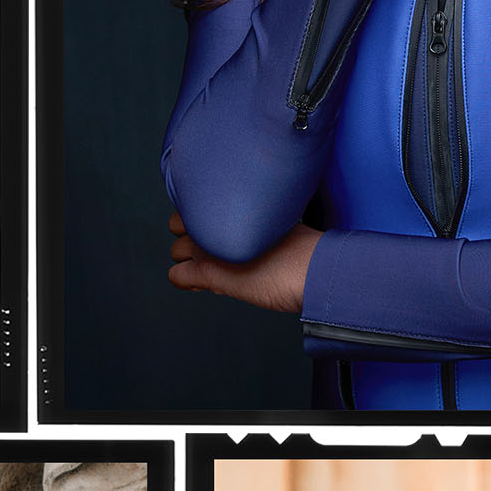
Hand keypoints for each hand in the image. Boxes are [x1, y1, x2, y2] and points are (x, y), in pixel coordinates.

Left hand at [168, 218, 317, 314]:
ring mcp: (209, 247)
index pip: (198, 205)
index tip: (219, 234)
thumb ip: (255, 223)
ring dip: (189, 261)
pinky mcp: (209, 273)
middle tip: (212, 253)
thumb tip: (249, 231)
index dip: (204, 221)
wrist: (314, 268)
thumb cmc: (305, 249)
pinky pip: (176, 276)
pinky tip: (200, 285)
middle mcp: (215, 221)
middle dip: (192, 239)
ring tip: (211, 270)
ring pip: (176, 251)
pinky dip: (185, 282)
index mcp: (232, 204)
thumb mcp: (277, 222)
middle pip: (179, 224)